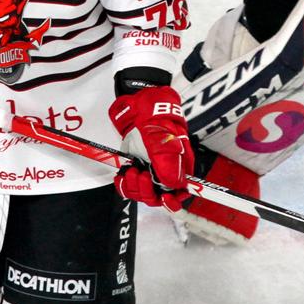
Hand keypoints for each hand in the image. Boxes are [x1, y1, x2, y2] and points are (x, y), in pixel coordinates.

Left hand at [108, 86, 194, 210]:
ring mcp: (148, 169)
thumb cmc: (157, 116)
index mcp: (180, 165)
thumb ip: (168, 161)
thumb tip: (174, 184)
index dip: (174, 200)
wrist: (137, 103)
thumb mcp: (164, 138)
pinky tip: (122, 175)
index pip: (181, 192)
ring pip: (143, 193)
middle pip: (159, 197)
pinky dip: (123, 184)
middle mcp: (165, 170)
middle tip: (142, 176)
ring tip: (132, 171)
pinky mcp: (134, 167)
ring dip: (134, 187)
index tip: (165, 198)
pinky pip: (128, 186)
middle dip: (149, 191)